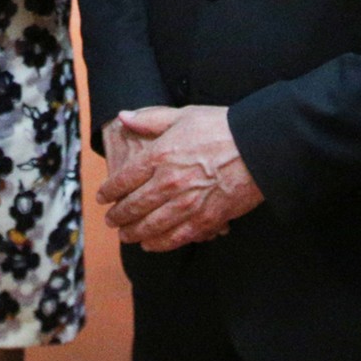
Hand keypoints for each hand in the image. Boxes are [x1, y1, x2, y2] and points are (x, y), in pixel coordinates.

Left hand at [96, 106, 259, 251]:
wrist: (258, 147)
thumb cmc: (221, 127)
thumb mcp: (183, 116)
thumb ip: (150, 120)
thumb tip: (123, 117)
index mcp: (159, 156)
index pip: (124, 179)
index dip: (109, 191)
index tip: (102, 197)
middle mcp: (168, 183)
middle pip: (133, 207)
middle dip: (118, 216)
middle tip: (111, 221)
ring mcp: (186, 204)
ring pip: (150, 226)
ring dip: (134, 233)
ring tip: (126, 236)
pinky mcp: (205, 220)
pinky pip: (175, 238)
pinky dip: (159, 244)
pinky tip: (151, 244)